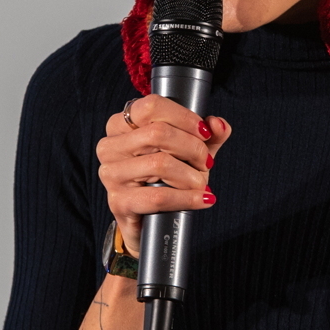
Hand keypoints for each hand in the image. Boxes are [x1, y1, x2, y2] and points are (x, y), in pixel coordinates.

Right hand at [96, 97, 230, 255]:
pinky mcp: (118, 202)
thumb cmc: (167, 180)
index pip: (152, 106)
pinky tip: (202, 199)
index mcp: (121, 125)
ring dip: (191, 176)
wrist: (150, 223)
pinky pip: (159, 196)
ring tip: (201, 184)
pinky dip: (187, 198)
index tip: (204, 133)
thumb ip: (208, 137)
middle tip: (206, 163)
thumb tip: (219, 124)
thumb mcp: (190, 153)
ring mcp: (111, 174)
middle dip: (192, 148)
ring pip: (160, 163)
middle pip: (158, 133)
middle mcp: (110, 146)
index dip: (185, 117)